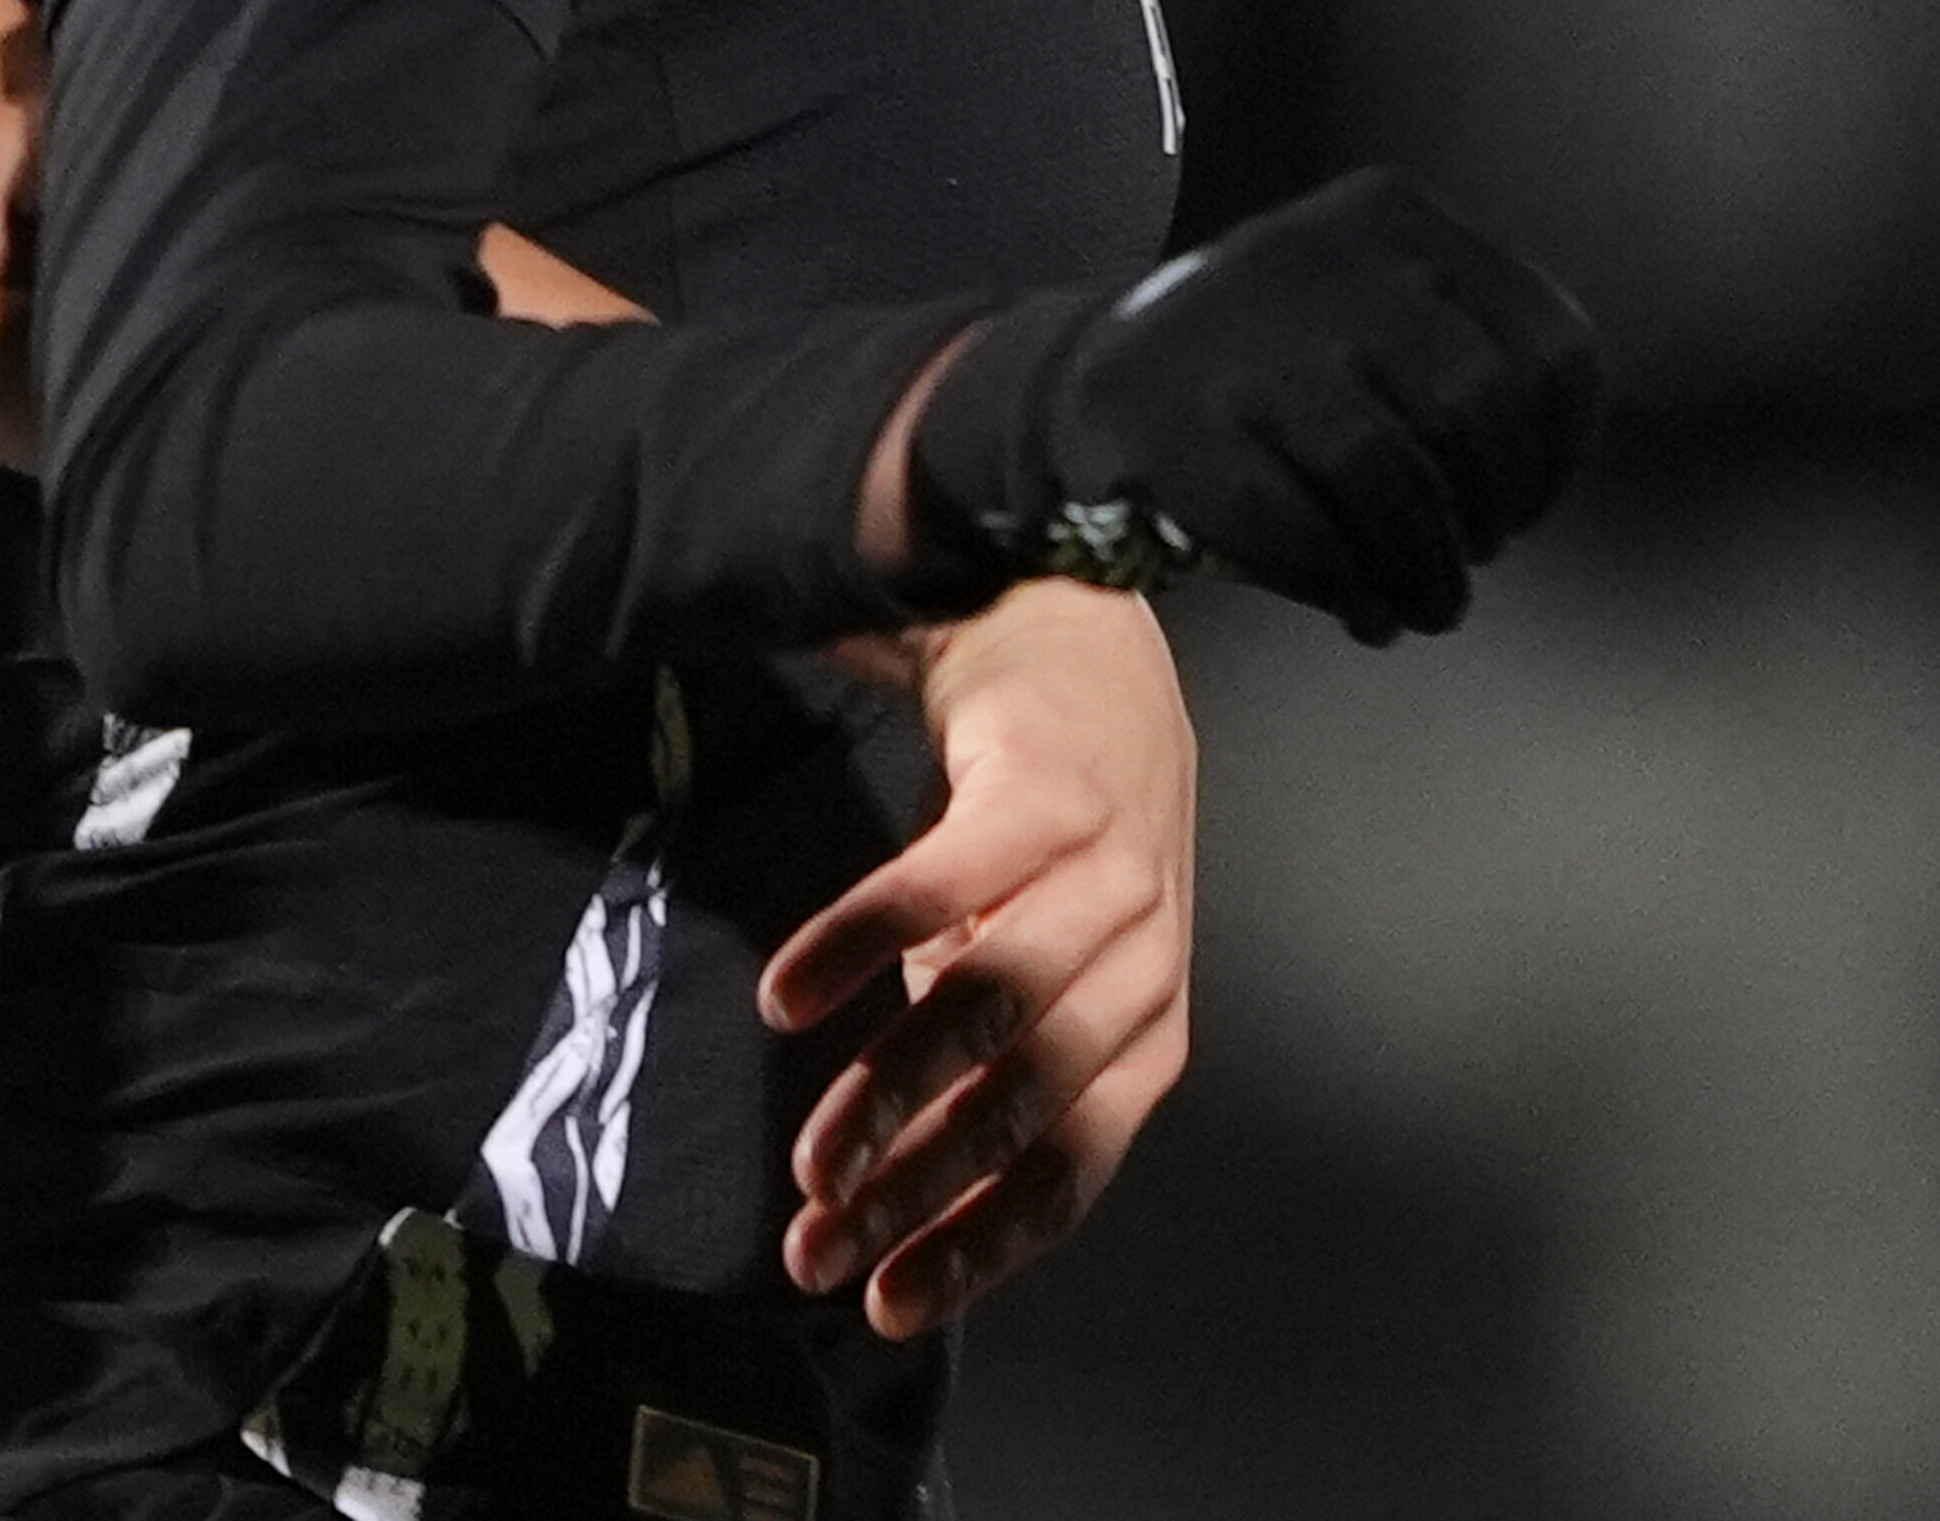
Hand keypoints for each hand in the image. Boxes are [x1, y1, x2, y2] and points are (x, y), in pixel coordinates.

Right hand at [760, 579, 1193, 1336]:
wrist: (1081, 635)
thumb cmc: (1050, 828)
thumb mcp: (1039, 962)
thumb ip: (989, 1063)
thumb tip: (887, 1195)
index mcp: (1149, 1026)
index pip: (1069, 1169)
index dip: (978, 1249)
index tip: (883, 1305)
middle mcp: (1146, 959)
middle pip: (1025, 1105)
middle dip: (917, 1195)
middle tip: (817, 1244)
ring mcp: (1108, 873)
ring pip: (989, 1014)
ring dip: (889, 1096)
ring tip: (809, 1154)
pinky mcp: (1044, 792)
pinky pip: (942, 887)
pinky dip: (860, 947)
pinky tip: (790, 998)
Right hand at [914, 168, 1600, 640]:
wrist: (1081, 383)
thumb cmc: (1262, 381)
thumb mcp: (1373, 317)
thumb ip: (1463, 361)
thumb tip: (1533, 479)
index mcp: (1389, 220)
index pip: (1547, 343)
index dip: (1555, 455)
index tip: (1521, 508)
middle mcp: (1314, 254)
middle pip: (1469, 410)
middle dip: (1482, 518)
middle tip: (1457, 566)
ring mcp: (1232, 332)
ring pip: (1384, 472)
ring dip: (1418, 567)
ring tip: (1413, 602)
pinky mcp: (1166, 420)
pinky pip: (1290, 522)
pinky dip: (1335, 579)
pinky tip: (1346, 599)